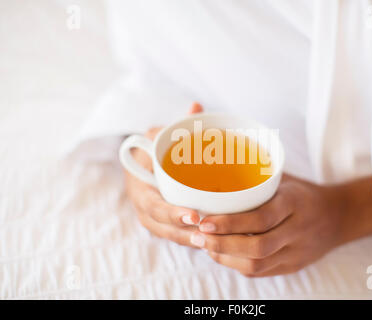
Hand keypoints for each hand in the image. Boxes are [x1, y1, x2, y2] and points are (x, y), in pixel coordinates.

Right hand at [124, 102, 203, 247]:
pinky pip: (176, 235)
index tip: (193, 216)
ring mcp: (153, 218)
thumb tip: (196, 106)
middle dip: (184, 233)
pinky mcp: (164, 224)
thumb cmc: (153, 150)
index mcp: (140, 186)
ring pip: (171, 235)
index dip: (171, 213)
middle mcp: (144, 206)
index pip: (153, 204)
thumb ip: (178, 125)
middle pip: (163, 226)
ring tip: (213, 244)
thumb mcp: (161, 135)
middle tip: (207, 235)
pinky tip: (213, 242)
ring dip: (190, 241)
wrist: (142, 164)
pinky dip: (192, 239)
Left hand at [191, 175, 371, 276]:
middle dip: (222, 245)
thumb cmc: (302, 193)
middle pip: (258, 247)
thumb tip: (214, 164)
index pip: (261, 218)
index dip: (230, 223)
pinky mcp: (293, 266)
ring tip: (204, 246)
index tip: (204, 221)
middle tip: (197, 237)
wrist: (339, 217)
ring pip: (258, 264)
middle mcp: (298, 230)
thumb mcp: (285, 178)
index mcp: (294, 203)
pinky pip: (261, 272)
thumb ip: (256, 176)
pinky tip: (221, 254)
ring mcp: (297, 252)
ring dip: (226, 258)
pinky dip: (237, 264)